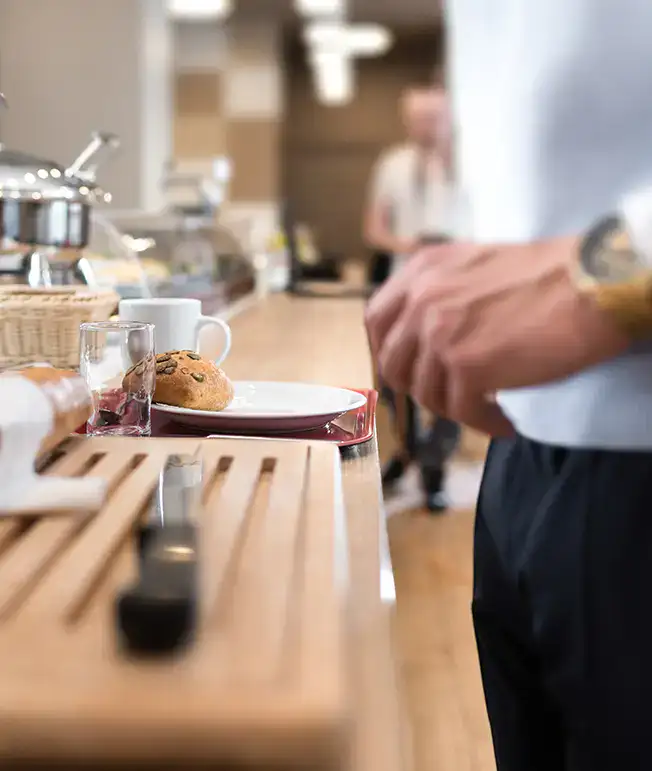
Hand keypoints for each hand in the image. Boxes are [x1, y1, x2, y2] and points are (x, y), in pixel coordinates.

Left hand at [366, 238, 630, 434]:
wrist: (591, 285)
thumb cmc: (547, 275)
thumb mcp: (474, 265)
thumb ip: (440, 292)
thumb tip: (424, 334)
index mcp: (422, 270)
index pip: (376, 319)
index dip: (386, 350)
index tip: (407, 368)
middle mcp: (422, 299)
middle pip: (393, 363)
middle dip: (417, 387)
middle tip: (445, 396)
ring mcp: (439, 333)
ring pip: (426, 393)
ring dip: (454, 408)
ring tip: (484, 408)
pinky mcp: (465, 366)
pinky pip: (461, 411)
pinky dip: (482, 423)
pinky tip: (503, 422)